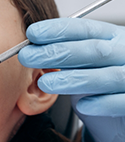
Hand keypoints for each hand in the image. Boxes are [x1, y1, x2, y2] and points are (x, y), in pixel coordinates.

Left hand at [19, 18, 124, 141]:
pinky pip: (121, 101)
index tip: (32, 33)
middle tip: (27, 57)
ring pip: (106, 76)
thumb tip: (28, 48)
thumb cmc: (98, 82)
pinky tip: (82, 105)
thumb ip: (63, 53)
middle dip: (57, 52)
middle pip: (93, 50)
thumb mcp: (82, 62)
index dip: (57, 30)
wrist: (123, 113)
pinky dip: (101, 103)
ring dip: (73, 79)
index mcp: (112, 37)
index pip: (84, 29)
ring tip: (45, 83)